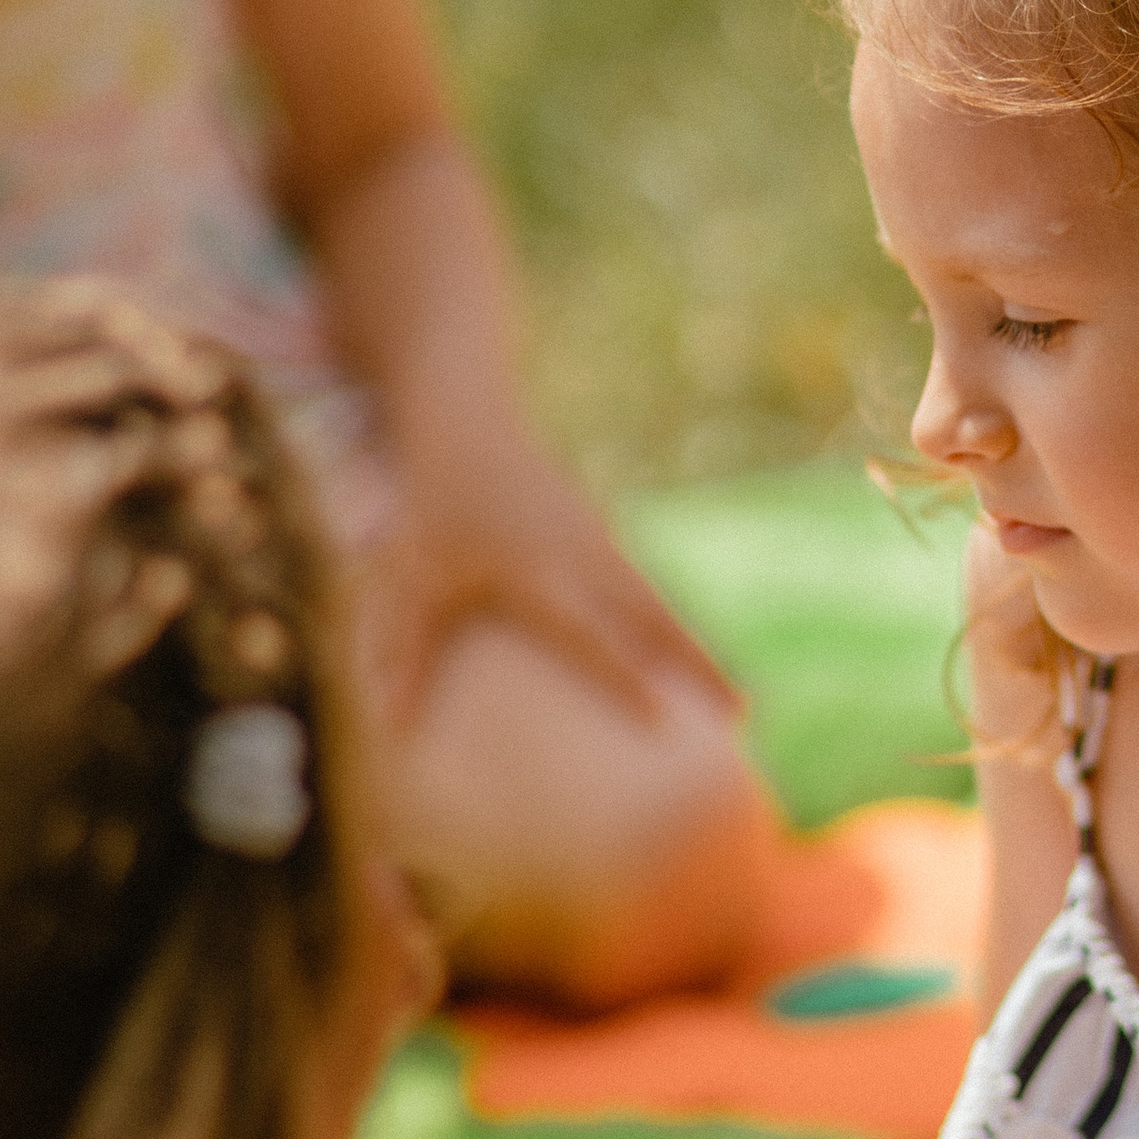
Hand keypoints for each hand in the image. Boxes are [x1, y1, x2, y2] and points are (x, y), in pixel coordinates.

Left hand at [380, 427, 734, 722]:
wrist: (469, 414)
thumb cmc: (433, 498)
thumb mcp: (410, 576)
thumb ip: (404, 650)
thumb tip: (391, 724)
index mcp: (539, 573)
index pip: (592, 637)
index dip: (627, 679)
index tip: (665, 720)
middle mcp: (583, 558)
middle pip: (657, 621)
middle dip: (702, 668)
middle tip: (746, 716)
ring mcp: (601, 542)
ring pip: (663, 603)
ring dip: (701, 648)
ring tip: (742, 696)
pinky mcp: (601, 533)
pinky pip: (651, 586)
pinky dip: (680, 622)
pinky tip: (698, 654)